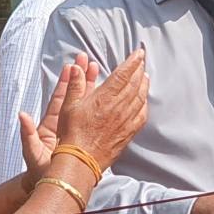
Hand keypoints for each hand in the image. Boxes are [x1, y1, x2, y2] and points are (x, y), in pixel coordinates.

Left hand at [21, 57, 102, 175]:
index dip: (65, 83)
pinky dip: (98, 105)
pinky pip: (91, 118)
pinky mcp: (83, 137)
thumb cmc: (40, 172)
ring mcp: (73, 129)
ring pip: (84, 104)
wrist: (51, 186)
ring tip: (97, 68)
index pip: (59, 99)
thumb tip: (21, 115)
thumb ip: (27, 134)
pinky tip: (109, 95)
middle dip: (80, 78)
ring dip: (90, 87)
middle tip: (87, 59)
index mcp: (51, 125)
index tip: (71, 66)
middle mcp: (63, 124)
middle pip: (73, 96)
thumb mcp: (33, 153)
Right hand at [55, 49, 148, 168]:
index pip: (124, 74)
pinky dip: (144, 104)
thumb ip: (75, 85)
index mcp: (104, 97)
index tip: (139, 53)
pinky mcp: (128, 133)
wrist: (81, 160)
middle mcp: (118, 107)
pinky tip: (143, 100)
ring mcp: (126, 120)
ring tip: (145, 76)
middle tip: (142, 61)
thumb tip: (76, 68)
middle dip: (139, 69)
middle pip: (135, 83)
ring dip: (144, 84)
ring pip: (140, 97)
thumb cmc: (72, 133)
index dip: (133, 61)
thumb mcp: (68, 106)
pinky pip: (142, 115)